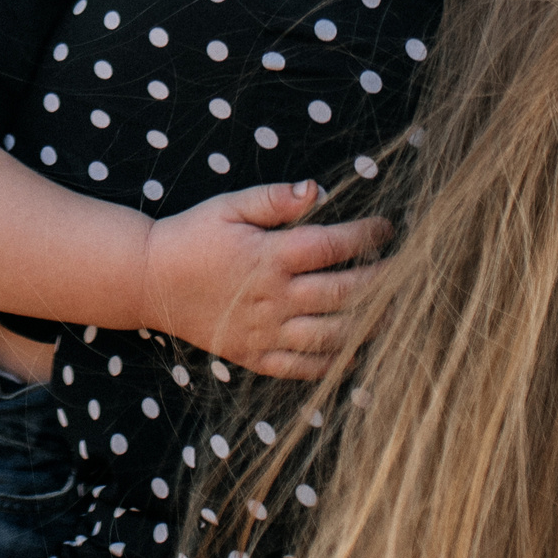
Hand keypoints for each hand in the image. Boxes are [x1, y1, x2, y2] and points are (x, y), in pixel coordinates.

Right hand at [136, 182, 390, 379]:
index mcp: (269, 256)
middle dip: (382, 281)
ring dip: (368, 324)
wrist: (149, 281)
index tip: (386, 228)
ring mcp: (266, 332)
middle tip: (407, 271)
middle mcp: (273, 297)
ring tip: (392, 311)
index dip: (366, 236)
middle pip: (344, 293)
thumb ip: (274, 199)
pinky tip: (354, 350)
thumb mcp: (228, 207)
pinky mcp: (255, 356)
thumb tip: (317, 190)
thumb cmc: (192, 237)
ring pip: (332, 335)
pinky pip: (303, 368)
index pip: (333, 246)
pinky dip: (334, 363)